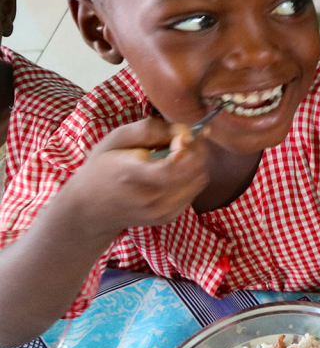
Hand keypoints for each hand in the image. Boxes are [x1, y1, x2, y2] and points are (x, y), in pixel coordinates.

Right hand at [58, 116, 209, 237]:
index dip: (189, 146)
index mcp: (132, 174)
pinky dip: (190, 178)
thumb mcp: (117, 138)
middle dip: (196, 149)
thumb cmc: (103, 166)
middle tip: (181, 141)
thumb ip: (152, 129)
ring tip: (174, 156)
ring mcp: (161, 211)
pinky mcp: (169, 217)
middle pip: (196, 170)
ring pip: (200, 179)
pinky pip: (194, 191)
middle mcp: (150, 197)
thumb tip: (188, 131)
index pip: (176, 165)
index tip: (181, 136)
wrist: (90, 207)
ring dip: (195, 163)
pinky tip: (171, 173)